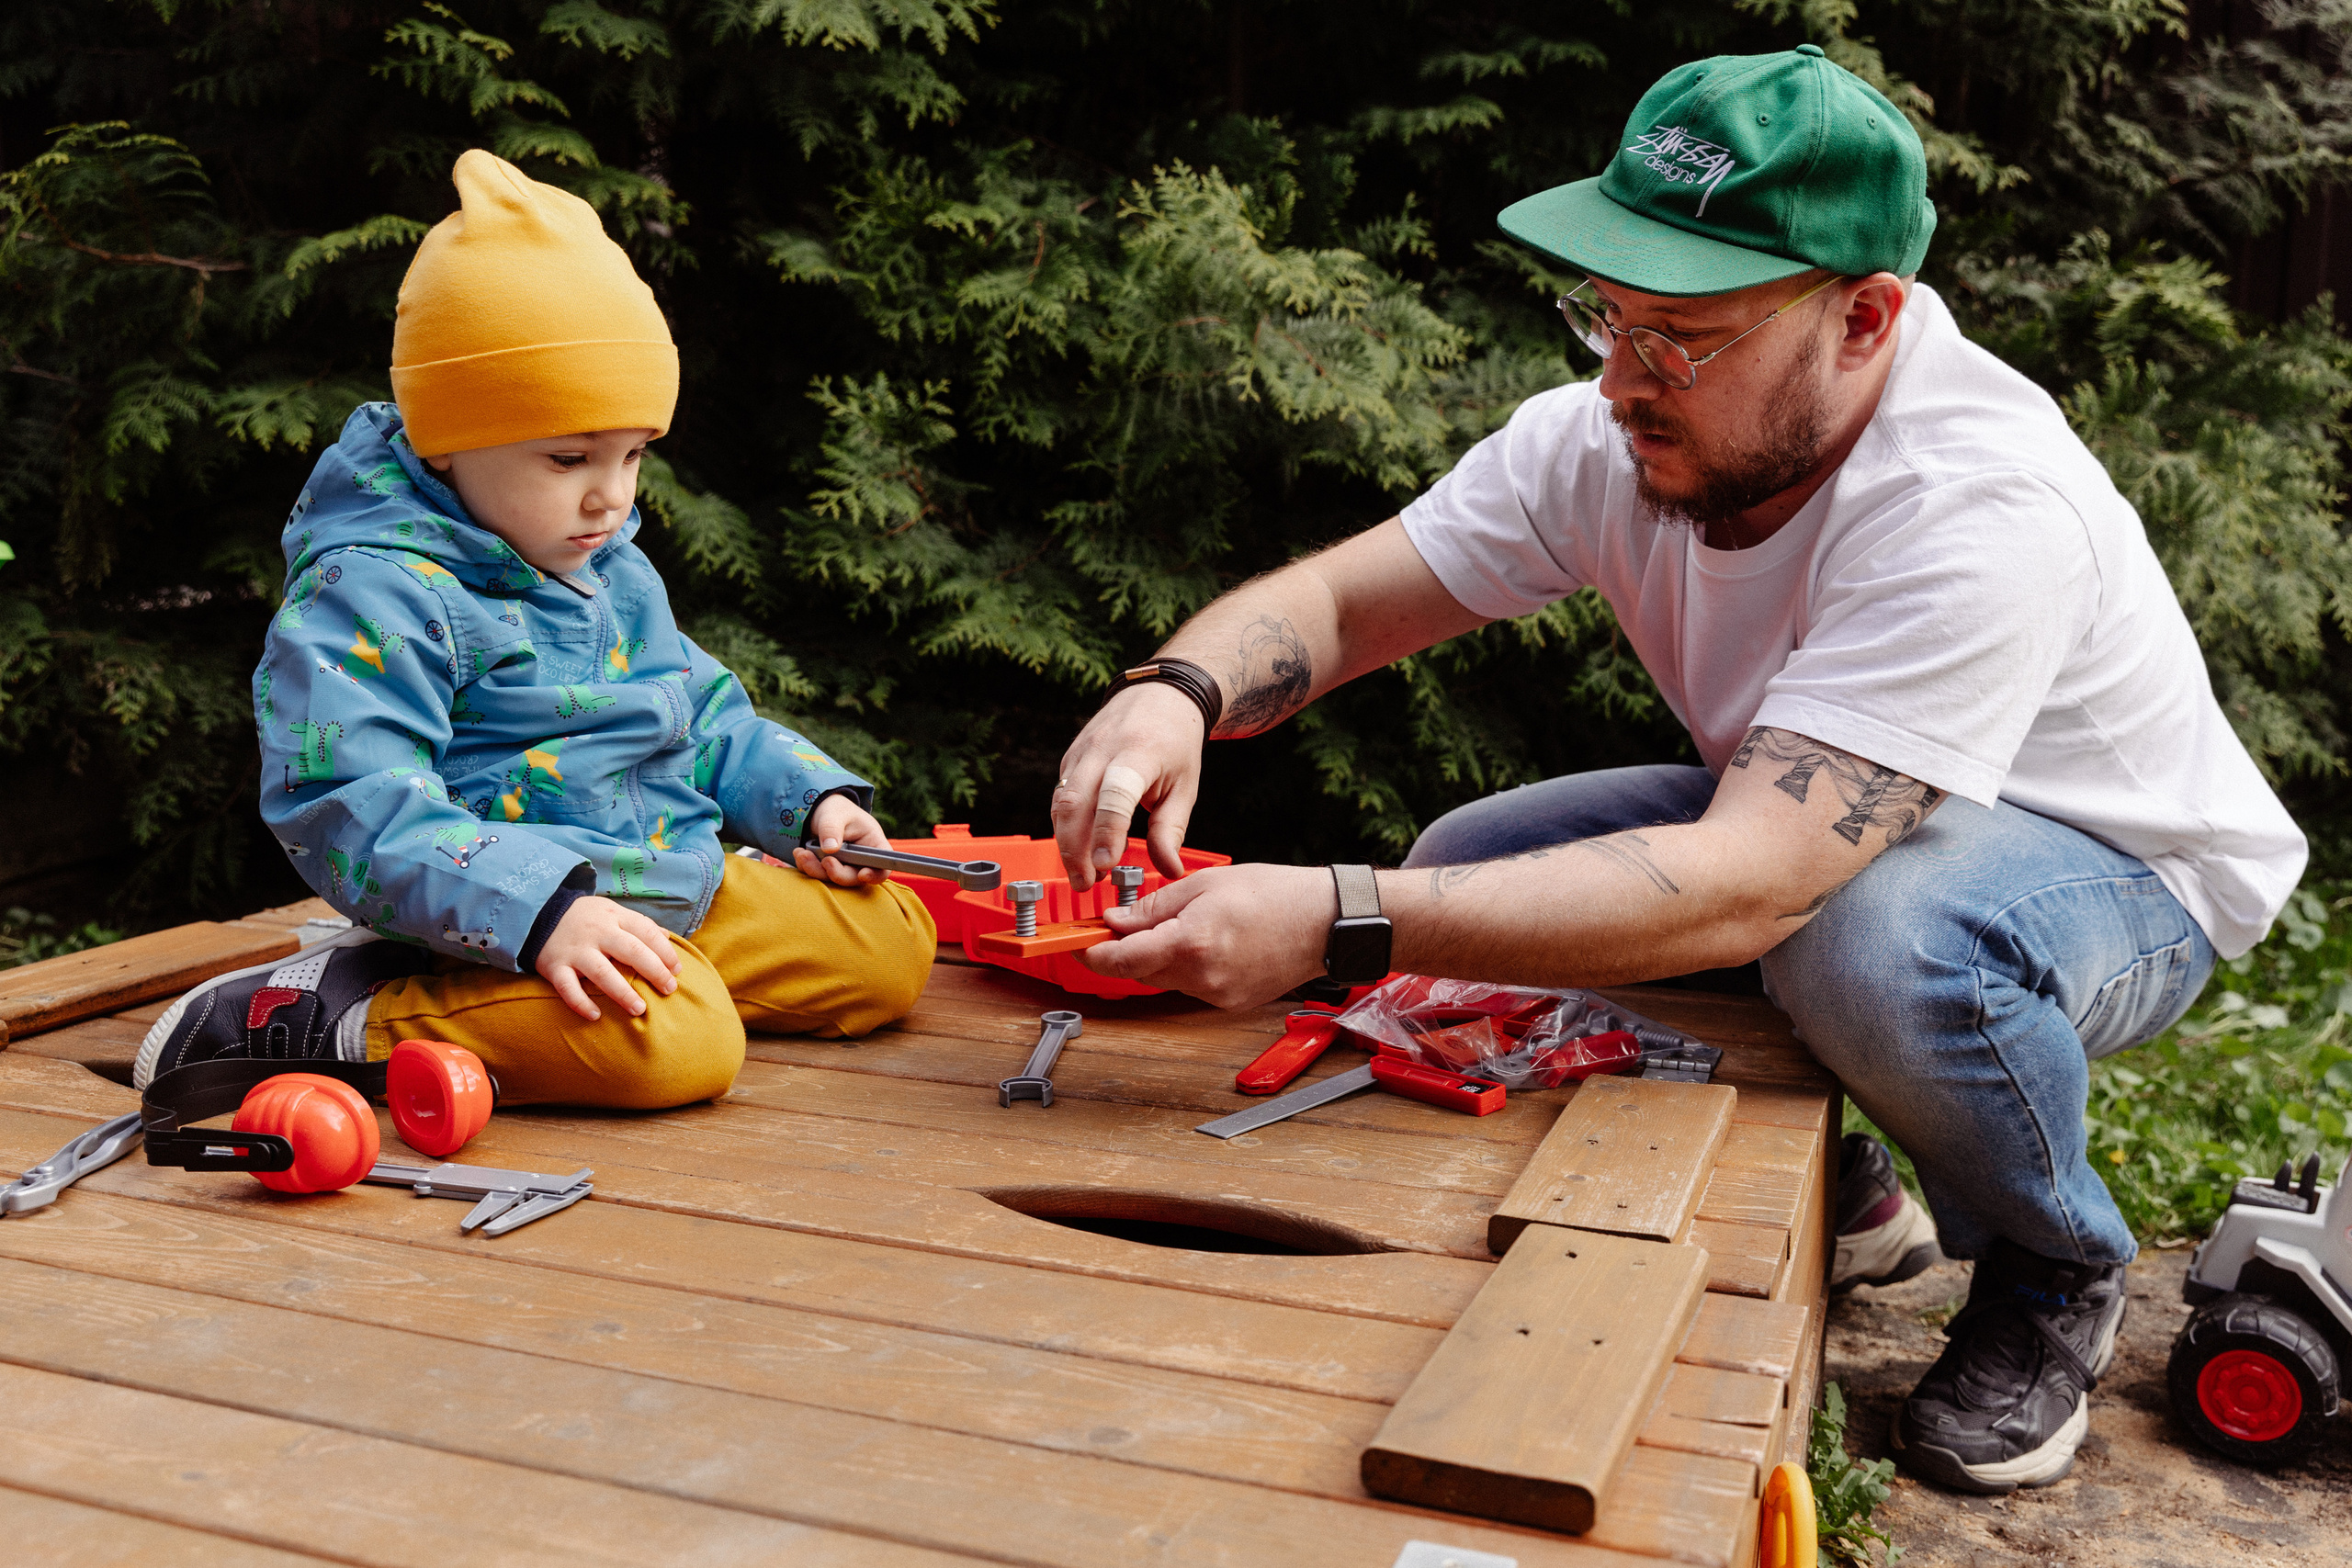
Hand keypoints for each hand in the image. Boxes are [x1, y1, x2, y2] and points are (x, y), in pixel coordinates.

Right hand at [535, 895, 682, 1021]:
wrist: (536, 912)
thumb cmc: (585, 917)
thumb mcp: (612, 912)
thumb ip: (638, 925)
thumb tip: (668, 939)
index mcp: (614, 916)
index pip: (646, 932)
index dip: (665, 951)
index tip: (677, 970)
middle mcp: (596, 932)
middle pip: (630, 950)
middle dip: (654, 971)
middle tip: (669, 989)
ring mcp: (575, 950)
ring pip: (602, 972)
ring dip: (622, 992)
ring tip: (640, 1009)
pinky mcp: (554, 966)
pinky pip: (568, 988)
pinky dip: (581, 1003)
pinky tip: (596, 1015)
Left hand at [792, 793, 891, 886]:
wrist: (819, 811)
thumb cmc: (836, 809)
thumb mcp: (835, 814)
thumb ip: (832, 829)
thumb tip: (830, 848)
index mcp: (873, 845)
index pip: (884, 866)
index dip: (876, 875)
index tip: (862, 874)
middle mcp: (862, 860)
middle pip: (855, 878)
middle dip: (837, 873)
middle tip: (823, 861)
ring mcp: (845, 867)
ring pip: (834, 880)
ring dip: (816, 870)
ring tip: (801, 854)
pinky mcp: (829, 870)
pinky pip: (819, 876)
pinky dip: (808, 867)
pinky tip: (799, 853)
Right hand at [1053, 682, 1204, 888]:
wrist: (1160, 695)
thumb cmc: (1176, 741)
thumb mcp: (1185, 786)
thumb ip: (1170, 830)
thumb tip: (1169, 870)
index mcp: (1138, 754)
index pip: (1115, 796)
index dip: (1107, 832)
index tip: (1107, 865)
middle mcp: (1102, 750)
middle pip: (1074, 803)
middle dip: (1074, 849)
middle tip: (1087, 883)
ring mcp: (1081, 752)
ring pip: (1061, 802)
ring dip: (1066, 842)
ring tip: (1084, 874)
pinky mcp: (1070, 758)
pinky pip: (1061, 796)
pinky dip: (1066, 825)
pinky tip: (1082, 848)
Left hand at [1081, 862, 1332, 1007]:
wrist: (1326, 922)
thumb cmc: (1276, 894)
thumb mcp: (1206, 884)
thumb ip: (1155, 906)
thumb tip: (1118, 921)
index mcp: (1191, 942)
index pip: (1121, 959)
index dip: (1092, 953)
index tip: (1078, 944)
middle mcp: (1201, 977)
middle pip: (1139, 972)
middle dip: (1128, 950)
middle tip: (1127, 924)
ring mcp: (1217, 995)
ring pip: (1165, 980)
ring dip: (1160, 957)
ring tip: (1187, 925)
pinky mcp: (1230, 1003)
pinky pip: (1192, 986)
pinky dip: (1188, 967)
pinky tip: (1211, 943)